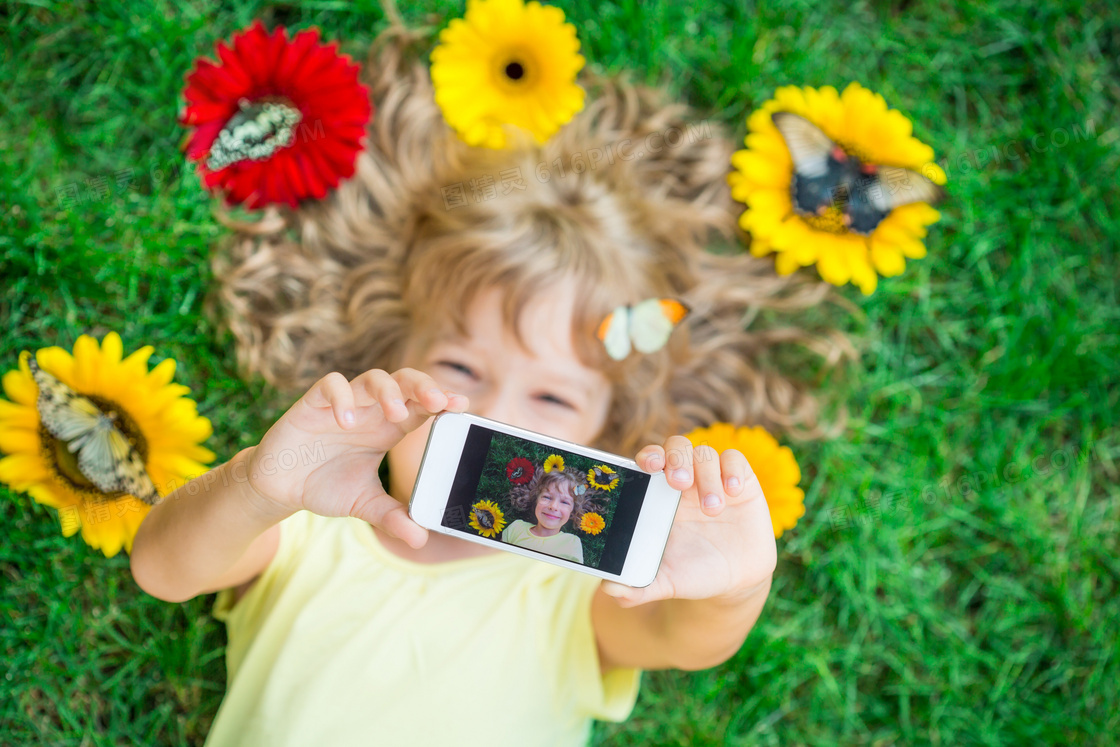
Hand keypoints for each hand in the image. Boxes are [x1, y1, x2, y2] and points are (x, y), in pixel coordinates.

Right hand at [246, 368, 468, 547]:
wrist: (280, 486)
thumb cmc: (325, 486)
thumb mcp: (364, 505)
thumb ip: (392, 517)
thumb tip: (421, 540)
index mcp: (389, 428)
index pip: (422, 405)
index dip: (441, 401)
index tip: (461, 406)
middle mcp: (371, 410)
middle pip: (404, 382)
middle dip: (423, 387)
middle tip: (439, 403)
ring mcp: (344, 404)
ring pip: (372, 378)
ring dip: (388, 391)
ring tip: (396, 413)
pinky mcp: (313, 404)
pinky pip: (330, 385)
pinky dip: (341, 398)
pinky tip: (345, 421)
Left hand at [599, 436, 777, 606]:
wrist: (733, 582)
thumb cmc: (692, 573)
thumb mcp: (665, 581)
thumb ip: (638, 586)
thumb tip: (611, 591)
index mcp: (660, 496)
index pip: (650, 460)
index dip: (648, 455)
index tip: (647, 465)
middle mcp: (686, 481)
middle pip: (677, 446)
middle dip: (676, 458)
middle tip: (679, 482)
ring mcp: (713, 479)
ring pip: (706, 453)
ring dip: (707, 475)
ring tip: (712, 508)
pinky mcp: (742, 483)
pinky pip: (735, 460)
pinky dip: (732, 470)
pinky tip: (732, 493)